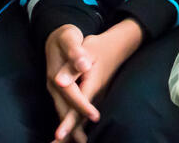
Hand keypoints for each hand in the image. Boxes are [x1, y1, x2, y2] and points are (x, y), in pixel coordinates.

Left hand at [50, 19, 142, 142]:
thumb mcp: (87, 50)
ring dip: (73, 131)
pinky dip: (76, 123)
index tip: (59, 135)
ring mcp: (97, 95)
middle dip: (70, 133)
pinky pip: (84, 112)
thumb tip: (58, 81)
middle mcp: (96, 93)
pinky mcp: (96, 94)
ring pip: (83, 117)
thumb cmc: (99, 46)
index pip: (79, 105)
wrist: (120, 44)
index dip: (69, 121)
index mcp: (92, 83)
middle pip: (81, 117)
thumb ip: (72, 67)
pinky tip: (71, 132)